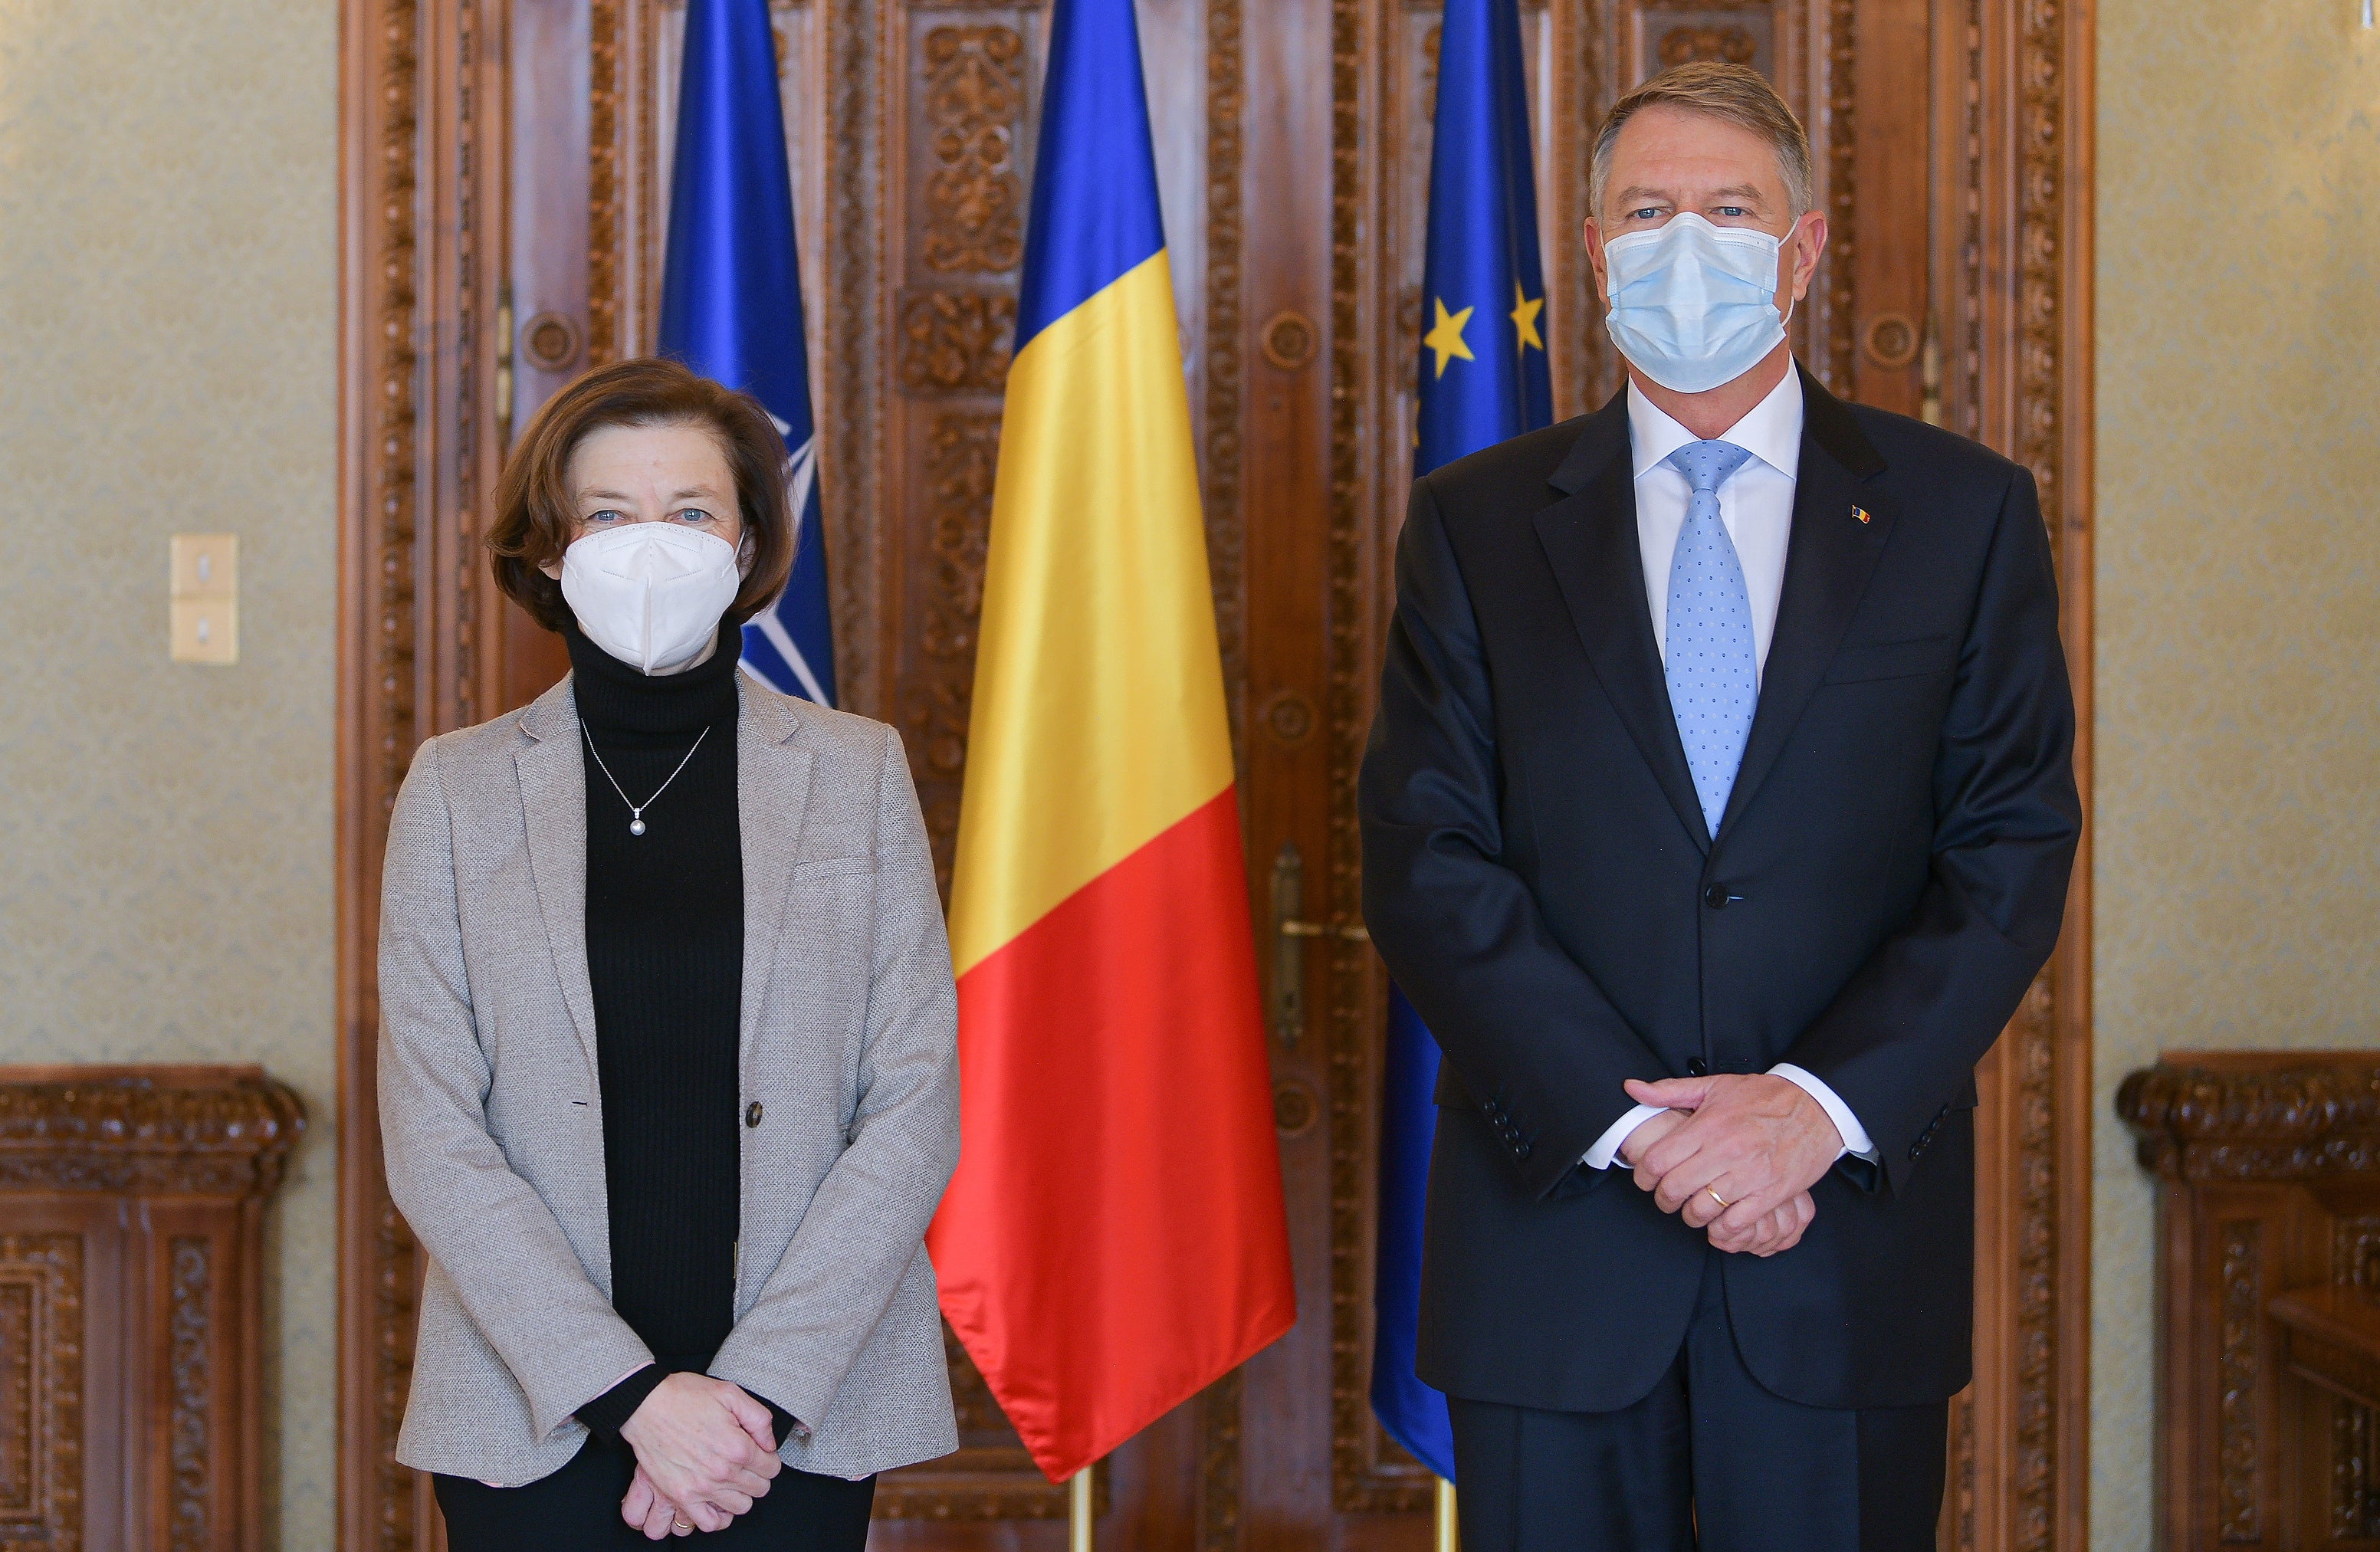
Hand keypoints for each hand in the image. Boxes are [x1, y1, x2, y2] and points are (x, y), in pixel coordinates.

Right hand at [617, 1373, 780, 1534]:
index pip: (772, 1468)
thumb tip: (769, 1444)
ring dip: (741, 1493)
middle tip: (745, 1462)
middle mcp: (722, 1472)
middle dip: (758, 1474)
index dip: (768, 1457)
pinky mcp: (681, 1496)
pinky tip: (717, 1499)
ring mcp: (701, 1488)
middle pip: (760, 1488)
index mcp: (737, 1447)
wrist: (645, 1405)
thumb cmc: (685, 1396)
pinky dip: (718, 1515)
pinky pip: (709, 1522)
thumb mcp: (731, 1393)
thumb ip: (759, 1419)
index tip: (758, 1451)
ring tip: (732, 1479)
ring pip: (741, 1507)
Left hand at [1623, 1074, 1840, 1246]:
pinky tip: (1718, 1223)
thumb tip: (1632, 1088)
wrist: (1818, 1106)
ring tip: (1692, 1211)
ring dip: (1691, 1216)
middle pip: (1675, 1188)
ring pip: (1702, 1209)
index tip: (1645, 1180)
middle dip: (1663, 1200)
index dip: (1643, 1176)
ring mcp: (1750, 1174)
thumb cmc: (1765, 1096)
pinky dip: (1722, 1230)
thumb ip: (1670, 1091)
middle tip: (1666, 1199)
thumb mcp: (1715, 1086)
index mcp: (1709, 1125)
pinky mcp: (1773, 1193)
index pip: (1658, 1160)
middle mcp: (1727, 1150)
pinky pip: (1737, 1222)